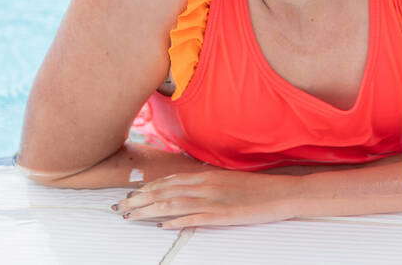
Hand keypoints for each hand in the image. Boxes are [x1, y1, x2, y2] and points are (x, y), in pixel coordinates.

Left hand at [111, 169, 302, 228]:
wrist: (281, 193)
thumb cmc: (256, 189)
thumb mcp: (227, 181)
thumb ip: (205, 184)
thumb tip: (186, 190)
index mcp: (206, 176)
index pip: (169, 182)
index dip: (147, 189)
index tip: (131, 195)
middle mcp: (205, 185)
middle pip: (165, 193)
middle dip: (139, 200)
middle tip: (120, 208)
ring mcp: (213, 200)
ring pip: (173, 204)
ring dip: (149, 211)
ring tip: (131, 217)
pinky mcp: (222, 215)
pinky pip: (194, 218)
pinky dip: (176, 222)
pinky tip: (162, 226)